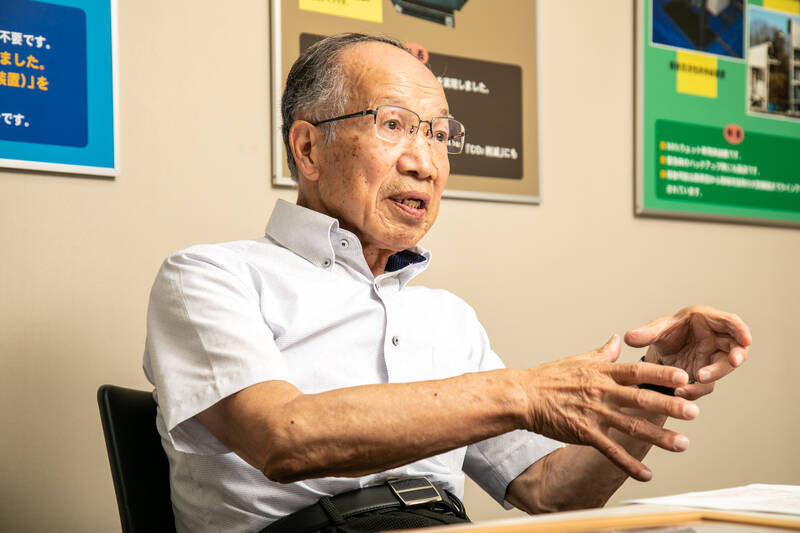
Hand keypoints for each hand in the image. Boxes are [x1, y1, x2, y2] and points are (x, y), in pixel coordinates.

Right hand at [524, 335, 698, 480]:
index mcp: (601, 373)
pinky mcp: (584, 433)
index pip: (637, 371)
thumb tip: (617, 340)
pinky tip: (646, 474)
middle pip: (641, 399)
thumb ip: (602, 353)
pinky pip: (611, 450)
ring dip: (659, 436)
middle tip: (694, 411)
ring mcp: (594, 414)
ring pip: (632, 426)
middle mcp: (601, 392)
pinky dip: (629, 464)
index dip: (662, 374)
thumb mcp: (577, 359)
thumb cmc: (548, 378)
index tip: (683, 377)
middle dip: (670, 406)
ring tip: (682, 443)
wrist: (523, 396)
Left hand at [624, 306, 751, 399]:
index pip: (730, 322)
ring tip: (698, 378)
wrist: (661, 350)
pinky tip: (681, 392)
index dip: (741, 329)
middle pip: (735, 347)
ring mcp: (714, 358)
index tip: (746, 338)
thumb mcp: (656, 331)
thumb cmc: (666, 333)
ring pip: (724, 367)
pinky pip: (706, 384)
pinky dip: (696, 388)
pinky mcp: (707, 374)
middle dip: (735, 356)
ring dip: (715, 373)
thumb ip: (645, 333)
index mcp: (707, 320)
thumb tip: (628, 337)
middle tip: (733, 362)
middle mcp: (716, 338)